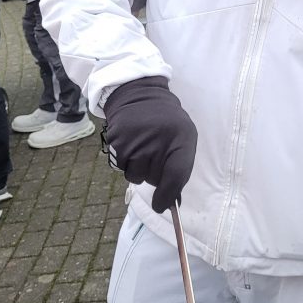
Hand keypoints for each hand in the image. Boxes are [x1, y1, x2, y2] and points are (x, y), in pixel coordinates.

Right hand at [103, 76, 197, 212]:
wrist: (140, 96)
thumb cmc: (167, 123)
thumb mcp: (184, 138)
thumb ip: (181, 169)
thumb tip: (171, 203)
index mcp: (180, 139)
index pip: (176, 175)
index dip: (168, 195)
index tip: (161, 205)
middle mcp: (157, 141)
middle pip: (155, 179)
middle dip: (156, 175)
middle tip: (157, 154)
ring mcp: (136, 141)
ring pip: (136, 176)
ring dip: (140, 170)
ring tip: (144, 148)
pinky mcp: (117, 142)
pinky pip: (122, 168)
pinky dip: (126, 163)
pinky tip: (132, 145)